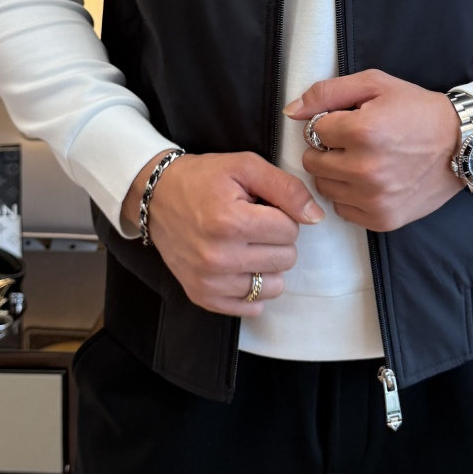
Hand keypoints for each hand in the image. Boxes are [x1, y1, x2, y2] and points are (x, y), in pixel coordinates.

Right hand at [121, 149, 324, 316]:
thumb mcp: (246, 167)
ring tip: (247, 245)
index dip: (282, 215)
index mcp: (230, 221)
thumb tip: (315, 217)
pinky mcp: (202, 296)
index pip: (290, 230)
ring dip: (268, 266)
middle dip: (277, 240)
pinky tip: (240, 266)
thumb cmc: (204, 178)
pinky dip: (253, 288)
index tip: (262, 208)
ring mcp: (209, 280)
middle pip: (285, 259)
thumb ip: (286, 188)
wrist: (157, 196)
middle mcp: (218, 256)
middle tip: (253, 225)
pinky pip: (251, 306)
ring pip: (274, 286)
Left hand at [283, 69, 463, 232]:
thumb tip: (291, 111)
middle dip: (328, 149)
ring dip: (336, 173)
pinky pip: (343, 209)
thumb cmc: (417, 110)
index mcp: (362, 132)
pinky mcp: (382, 219)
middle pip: (312, 162)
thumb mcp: (375, 84)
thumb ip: (327, 93)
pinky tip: (371, 180)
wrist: (461, 144)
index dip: (330, 123)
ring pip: (324, 187)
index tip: (350, 121)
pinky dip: (351, 195)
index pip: (314, 130)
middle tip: (354, 141)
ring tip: (363, 160)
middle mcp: (365, 170)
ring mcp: (374, 198)